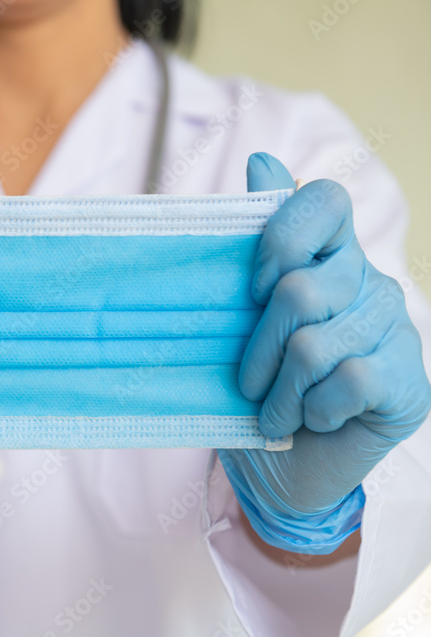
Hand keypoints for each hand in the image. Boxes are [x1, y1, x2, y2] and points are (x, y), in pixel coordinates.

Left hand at [218, 153, 429, 550]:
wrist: (282, 466)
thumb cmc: (255, 386)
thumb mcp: (237, 320)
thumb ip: (251, 246)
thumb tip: (262, 160)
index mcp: (328, 257)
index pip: (324, 200)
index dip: (282, 235)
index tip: (249, 288)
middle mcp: (369, 282)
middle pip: (299, 289)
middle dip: (258, 349)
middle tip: (249, 381)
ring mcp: (395, 329)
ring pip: (315, 345)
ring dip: (279, 393)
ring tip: (273, 412)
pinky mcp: (408, 381)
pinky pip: (348, 382)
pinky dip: (314, 412)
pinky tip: (314, 421)